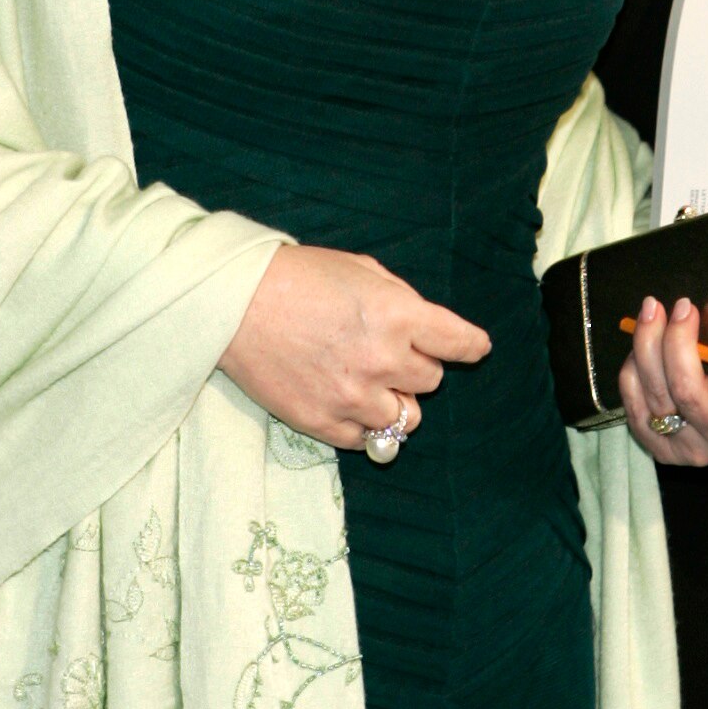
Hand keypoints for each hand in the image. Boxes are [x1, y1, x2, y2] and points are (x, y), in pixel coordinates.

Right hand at [219, 245, 489, 449]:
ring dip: (394, 400)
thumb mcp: (361, 269)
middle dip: (416, 366)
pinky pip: (365, 440)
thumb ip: (401, 299)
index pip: (458, 343)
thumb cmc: (298, 277)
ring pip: (405, 419)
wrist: (233, 305)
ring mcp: (353, 396)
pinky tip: (345, 400)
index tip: (474, 349)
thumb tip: (426, 327)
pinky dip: (362, 424)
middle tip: (388, 352)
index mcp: (398, 315)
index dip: (470, 346)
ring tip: (369, 382)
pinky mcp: (323, 422)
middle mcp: (382, 360)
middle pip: (430, 381)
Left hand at [616, 295, 707, 467]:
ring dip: (647, 345)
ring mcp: (696, 448)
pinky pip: (636, 406)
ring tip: (652, 312)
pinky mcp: (665, 451)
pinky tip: (642, 348)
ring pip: (658, 395)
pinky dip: (633, 370)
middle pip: (689, 390)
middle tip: (681, 305)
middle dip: (677, 339)